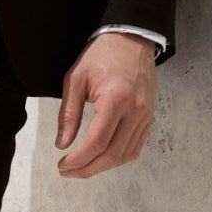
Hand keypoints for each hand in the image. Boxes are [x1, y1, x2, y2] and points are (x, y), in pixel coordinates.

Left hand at [55, 32, 157, 179]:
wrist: (131, 39)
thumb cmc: (102, 55)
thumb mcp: (75, 79)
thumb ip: (68, 114)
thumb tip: (62, 144)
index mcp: (115, 99)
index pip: (96, 143)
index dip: (78, 160)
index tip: (63, 164)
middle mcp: (135, 111)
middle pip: (112, 155)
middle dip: (88, 169)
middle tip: (68, 171)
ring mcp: (145, 115)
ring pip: (125, 155)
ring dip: (102, 167)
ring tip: (82, 167)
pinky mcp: (149, 117)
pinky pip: (136, 146)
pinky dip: (118, 157)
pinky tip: (102, 157)